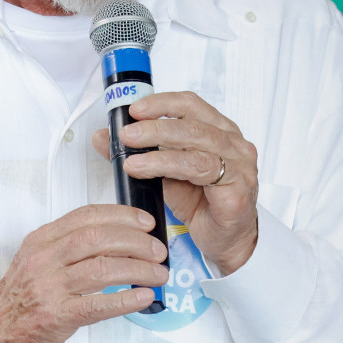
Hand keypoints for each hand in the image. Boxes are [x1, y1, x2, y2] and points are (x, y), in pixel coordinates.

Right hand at [0, 204, 171, 342]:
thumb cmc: (21, 300)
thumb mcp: (37, 261)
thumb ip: (69, 248)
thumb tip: (118, 240)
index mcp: (41, 241)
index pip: (86, 217)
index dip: (122, 216)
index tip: (146, 222)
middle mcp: (43, 259)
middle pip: (98, 238)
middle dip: (137, 242)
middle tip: (158, 251)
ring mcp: (49, 288)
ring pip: (103, 268)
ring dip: (139, 269)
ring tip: (158, 274)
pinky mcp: (56, 316)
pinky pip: (98, 305)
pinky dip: (126, 299)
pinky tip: (144, 297)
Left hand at [90, 91, 258, 273]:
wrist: (224, 240)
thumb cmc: (200, 202)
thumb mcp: (162, 173)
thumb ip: (136, 152)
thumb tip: (102, 136)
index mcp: (218, 130)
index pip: (190, 104)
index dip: (161, 103)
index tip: (133, 109)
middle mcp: (233, 143)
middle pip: (192, 123)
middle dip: (154, 126)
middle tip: (126, 134)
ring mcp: (240, 165)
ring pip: (197, 145)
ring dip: (158, 150)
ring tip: (130, 159)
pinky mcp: (237, 189)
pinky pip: (203, 171)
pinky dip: (171, 168)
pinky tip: (147, 172)